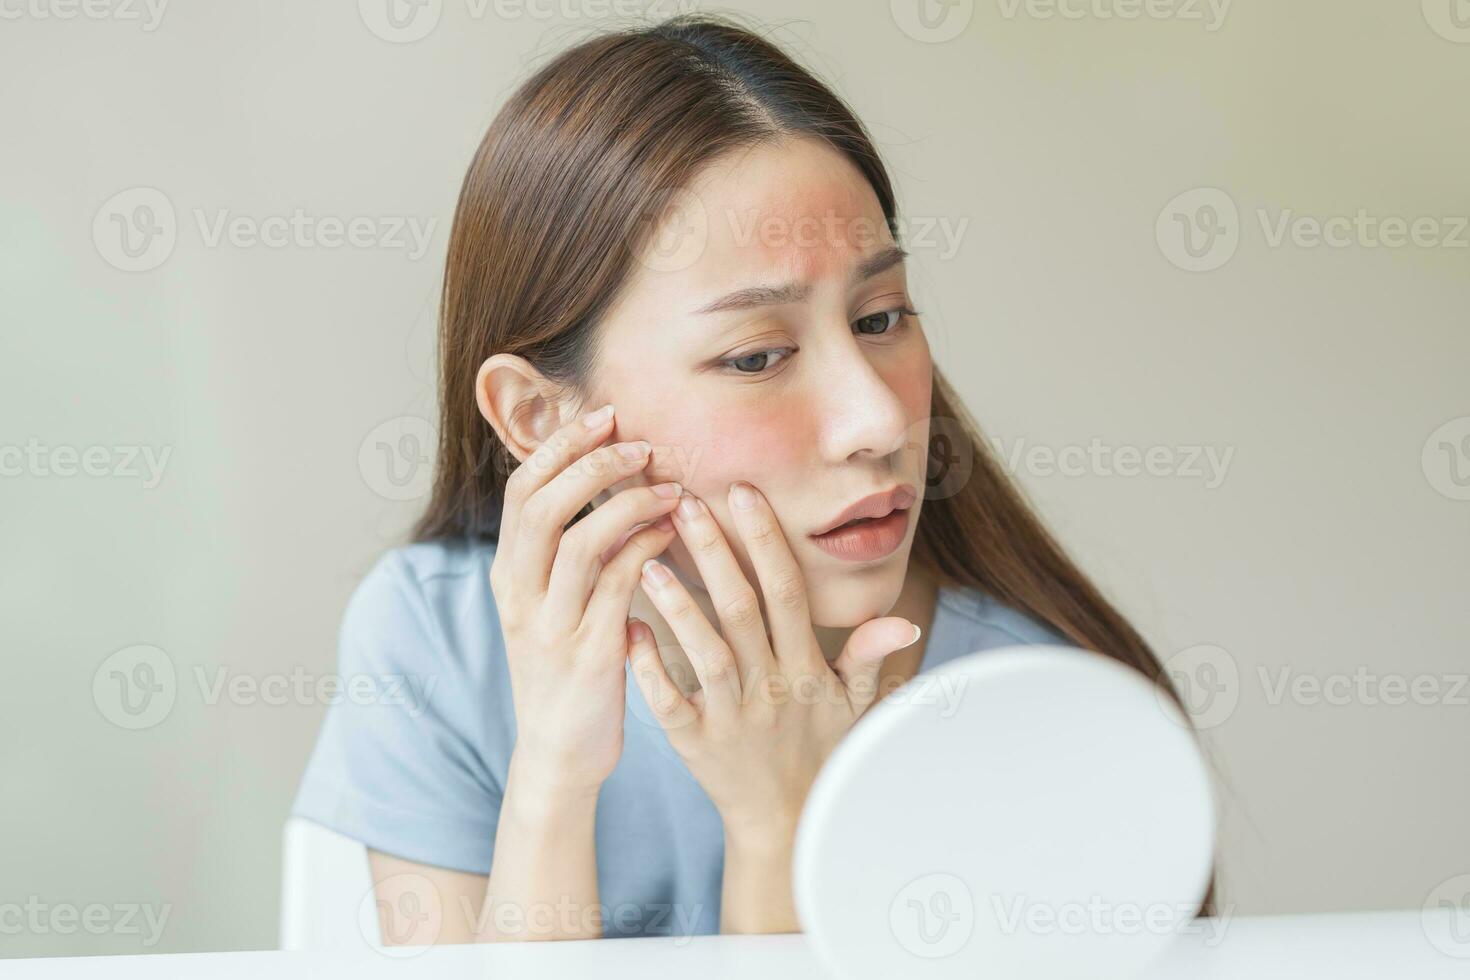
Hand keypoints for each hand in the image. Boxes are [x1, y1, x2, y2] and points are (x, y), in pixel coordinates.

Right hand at [491, 404, 683, 796]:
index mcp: (508, 573)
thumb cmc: (567, 666)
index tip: (604, 416)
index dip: (560, 445)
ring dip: (629, 504)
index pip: (522, 489)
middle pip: (543, 504)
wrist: (560, 752)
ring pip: (579, 541)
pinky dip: (646, 552)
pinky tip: (673, 536)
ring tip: (671, 487)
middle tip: (641, 443)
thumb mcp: (551, 602)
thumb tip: (605, 479)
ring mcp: (550, 625)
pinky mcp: (586, 655)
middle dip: (592, 463)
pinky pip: (617, 587)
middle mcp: (519, 594)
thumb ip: (568, 548)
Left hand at [626, 481, 920, 841]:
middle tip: (683, 501)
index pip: (786, 592)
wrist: (785, 820)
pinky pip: (670, 704)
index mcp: (805, 667)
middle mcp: (770, 688)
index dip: (766, 540)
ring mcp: (731, 717)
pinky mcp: (695, 744)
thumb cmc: (819, 749)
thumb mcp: (855, 704)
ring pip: (706, 652)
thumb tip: (904, 618)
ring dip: (678, 605)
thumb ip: (869, 656)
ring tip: (646, 559)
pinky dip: (649, 669)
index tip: (742, 492)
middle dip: (714, 553)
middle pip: (741, 610)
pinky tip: (627, 630)